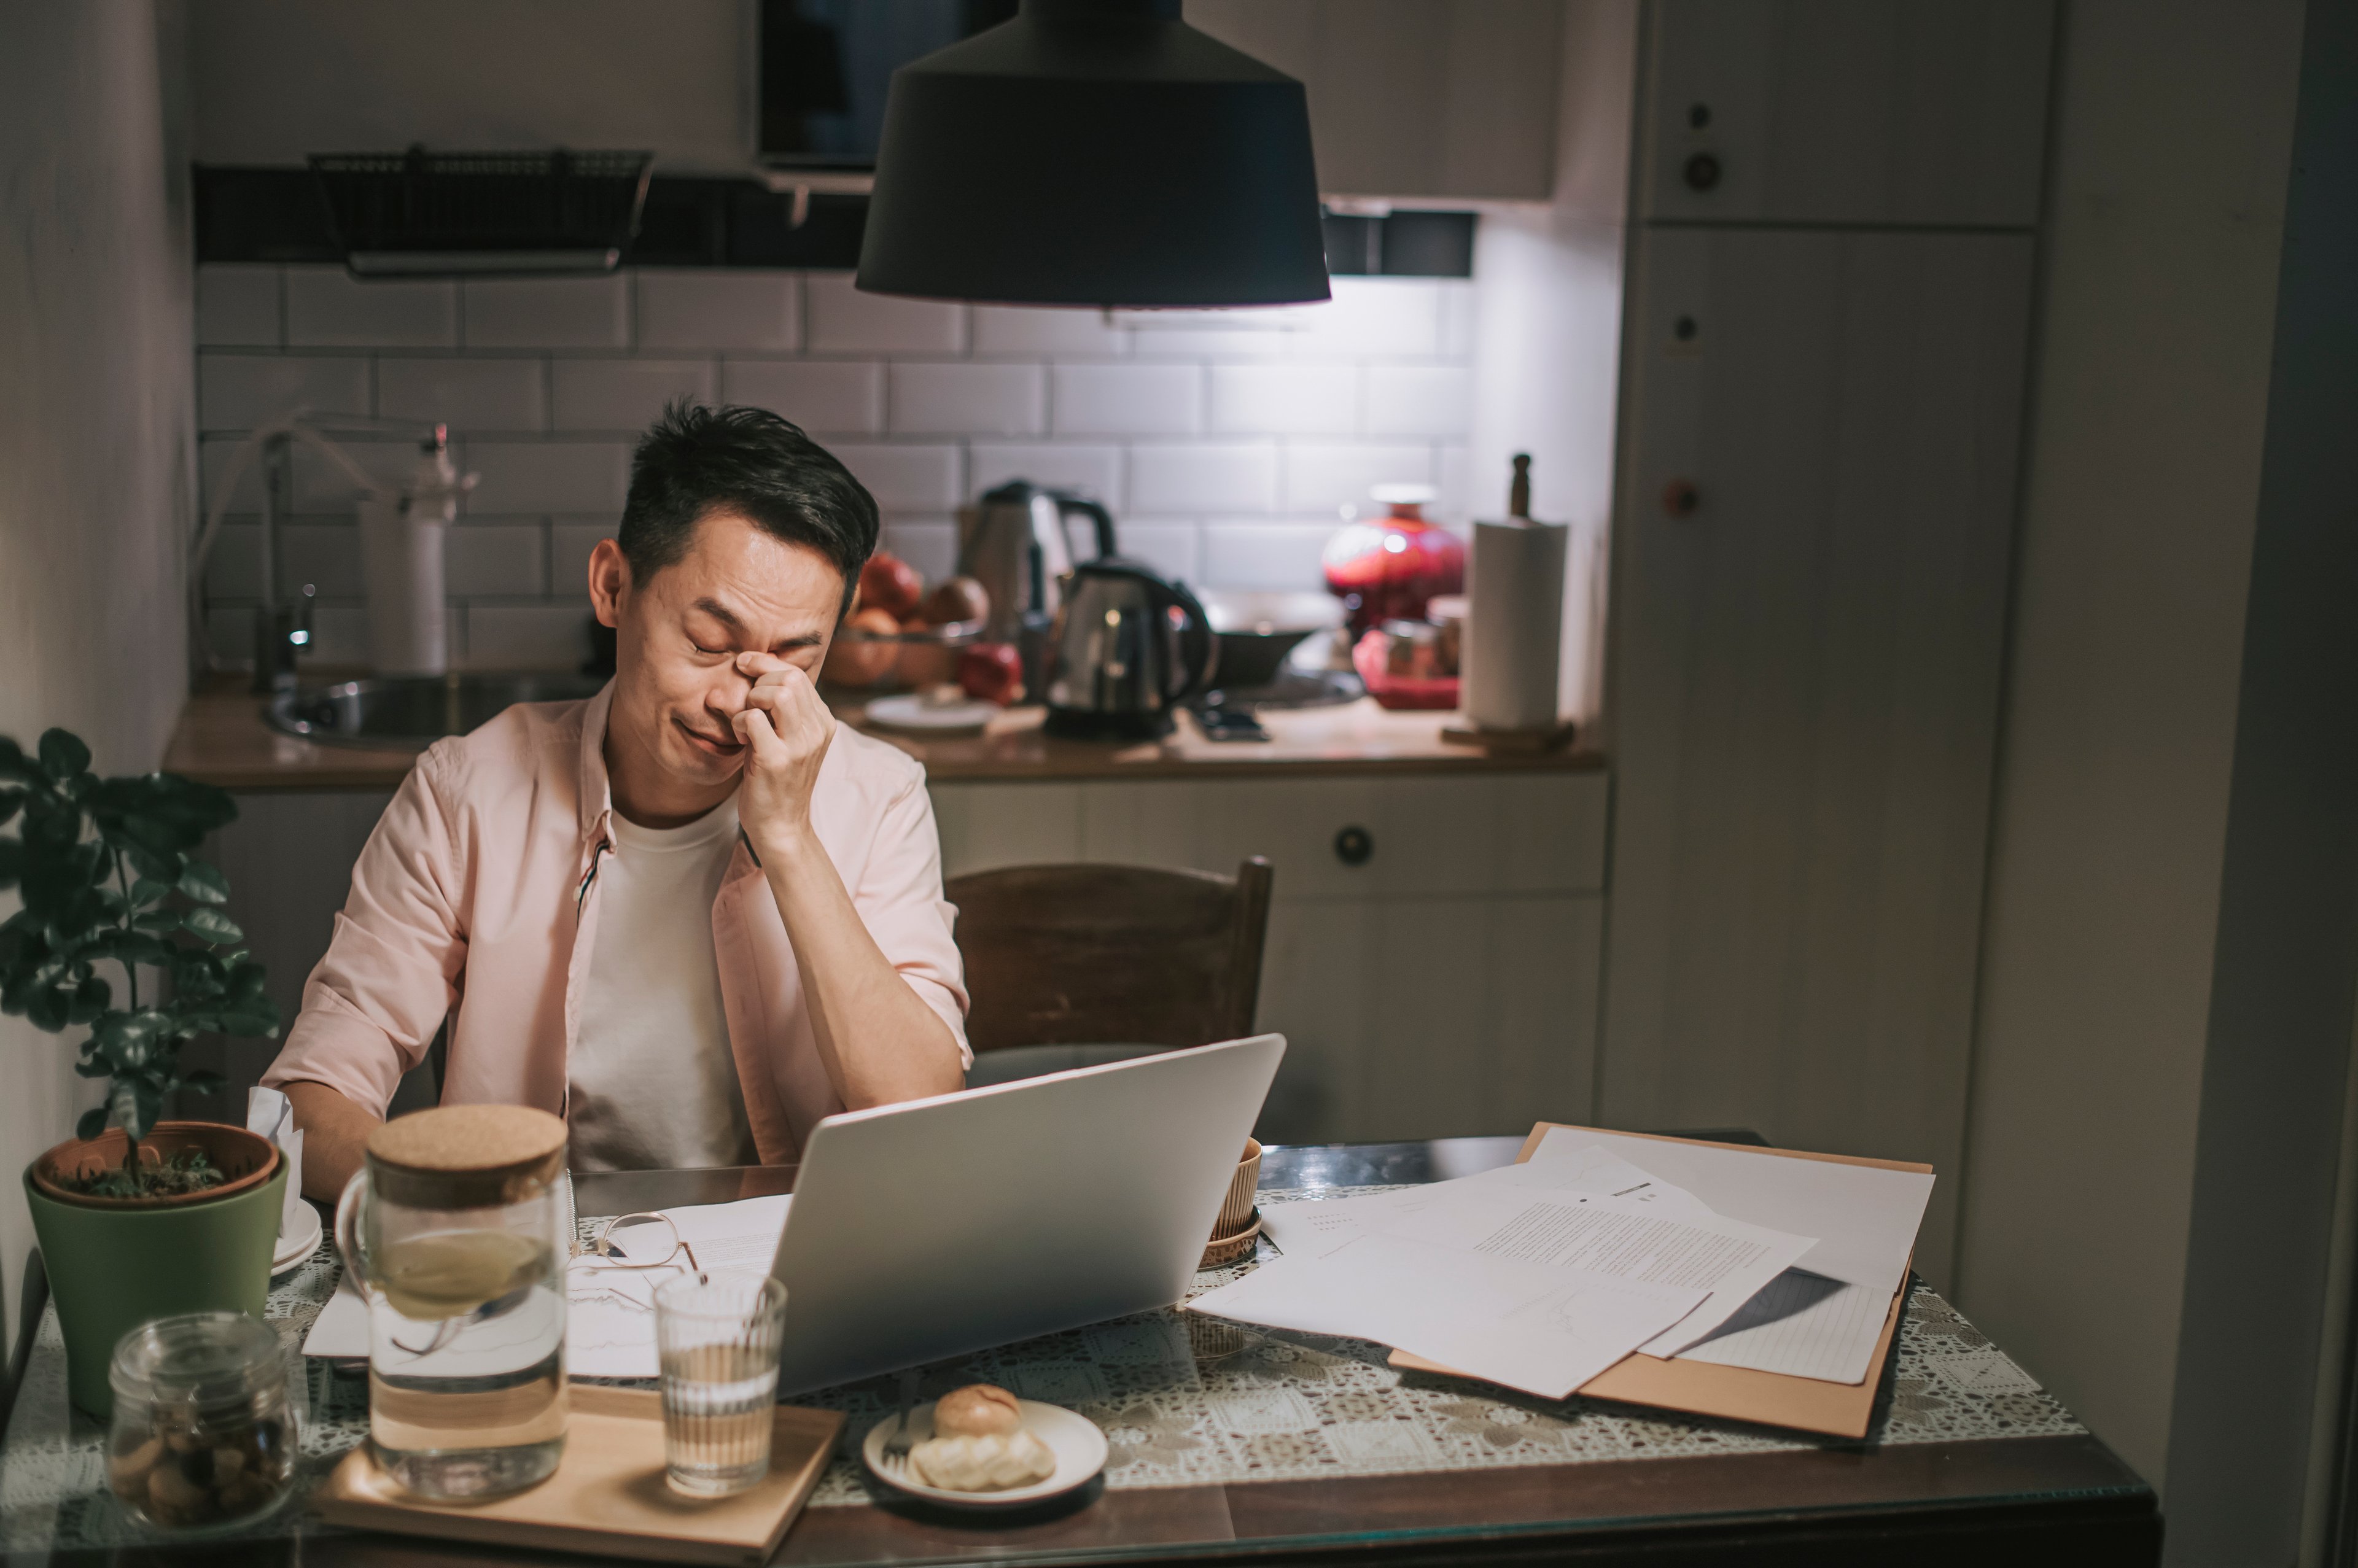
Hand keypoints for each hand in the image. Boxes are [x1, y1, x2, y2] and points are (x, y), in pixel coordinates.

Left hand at [732, 653, 835, 855]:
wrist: (782, 826)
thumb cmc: (779, 781)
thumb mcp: (793, 741)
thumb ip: (788, 712)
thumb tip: (763, 673)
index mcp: (823, 723)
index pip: (798, 674)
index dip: (766, 663)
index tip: (744, 664)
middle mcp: (817, 731)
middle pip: (790, 678)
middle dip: (759, 682)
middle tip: (747, 704)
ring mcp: (799, 746)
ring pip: (777, 693)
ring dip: (752, 701)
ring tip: (747, 722)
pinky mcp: (777, 761)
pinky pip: (753, 719)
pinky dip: (739, 722)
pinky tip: (740, 740)